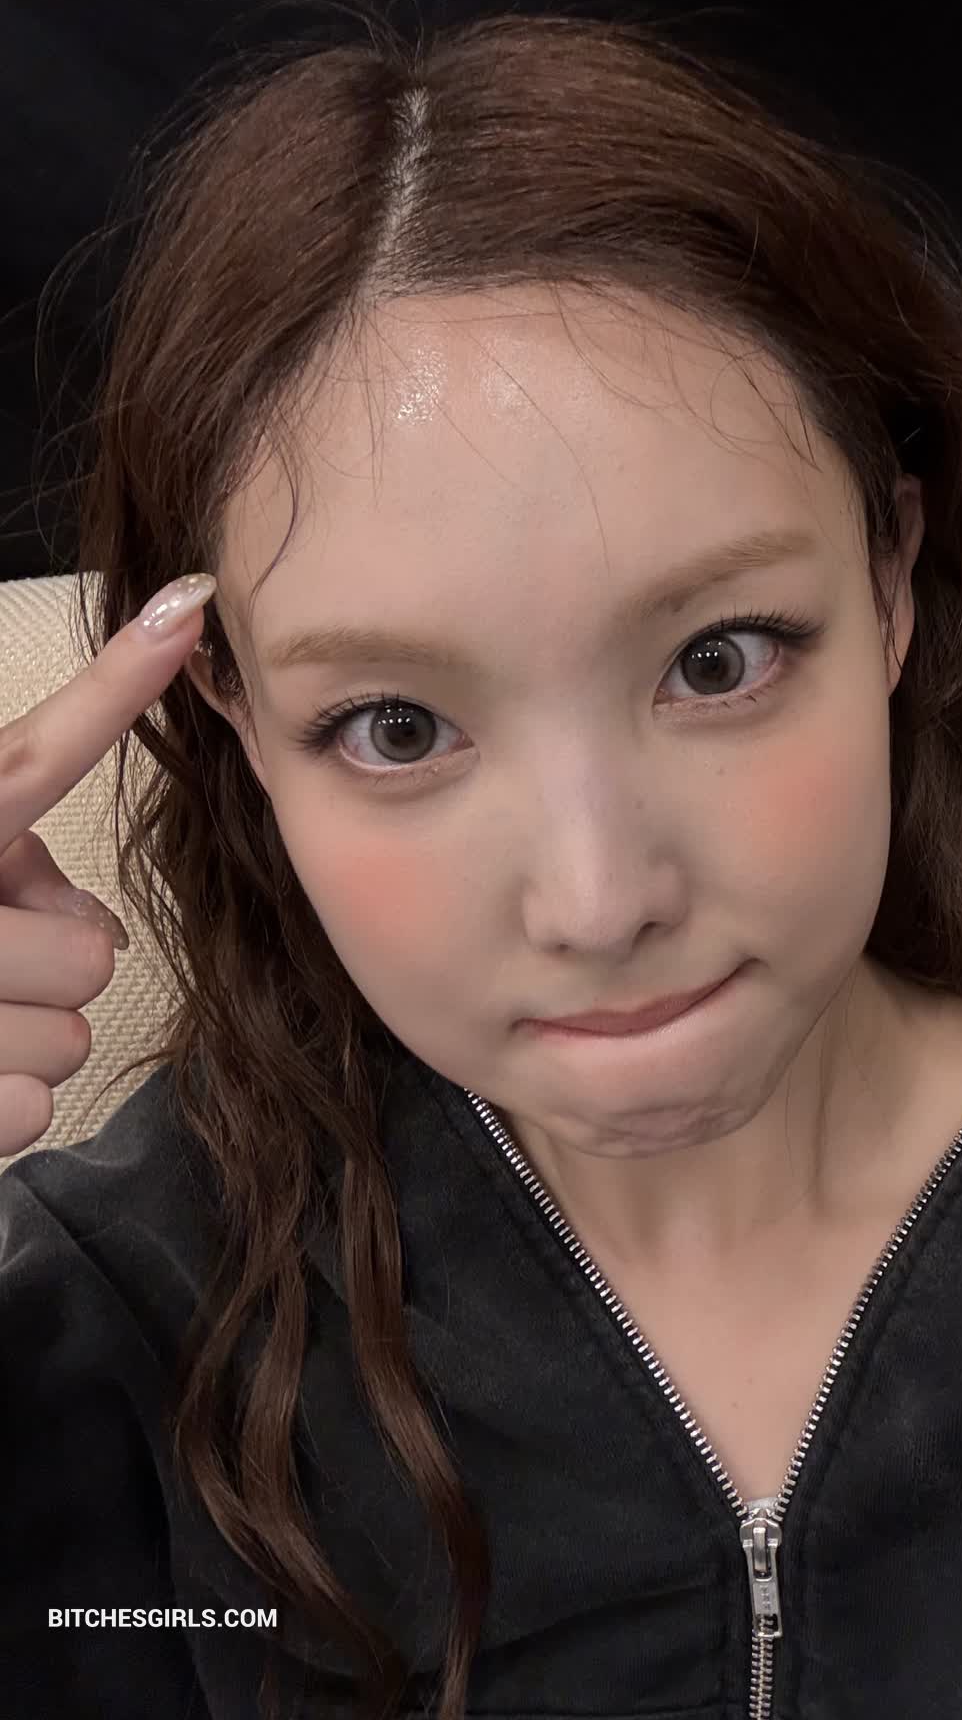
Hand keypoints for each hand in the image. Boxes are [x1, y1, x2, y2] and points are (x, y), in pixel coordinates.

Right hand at [0, 575, 211, 1156]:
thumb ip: (15, 873)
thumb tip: (104, 935)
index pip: (30, 756)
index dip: (114, 685)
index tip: (186, 610)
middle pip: (88, 960)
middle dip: (47, 972)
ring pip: (70, 1039)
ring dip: (23, 1044)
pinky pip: (34, 1108)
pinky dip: (1, 1109)